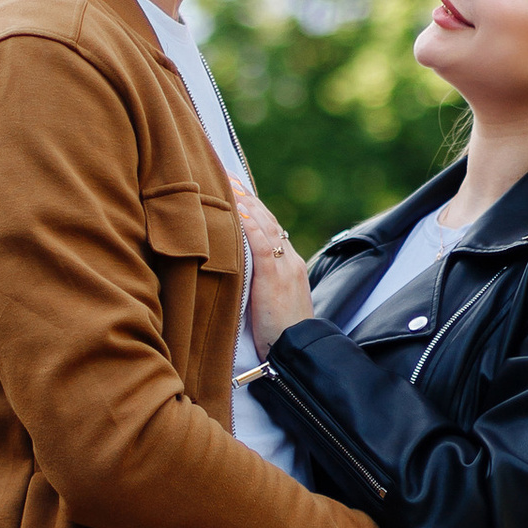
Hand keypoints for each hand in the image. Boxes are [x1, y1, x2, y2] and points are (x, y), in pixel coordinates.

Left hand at [232, 182, 314, 352]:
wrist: (299, 350)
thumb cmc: (282, 335)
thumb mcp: (273, 303)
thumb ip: (261, 284)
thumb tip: (239, 274)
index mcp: (291, 266)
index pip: (273, 229)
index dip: (256, 209)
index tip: (240, 191)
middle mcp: (290, 261)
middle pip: (269, 221)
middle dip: (248, 198)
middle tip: (229, 177)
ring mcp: (285, 267)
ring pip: (266, 227)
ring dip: (246, 204)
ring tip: (228, 184)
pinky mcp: (275, 278)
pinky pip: (261, 244)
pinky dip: (249, 225)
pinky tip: (236, 211)